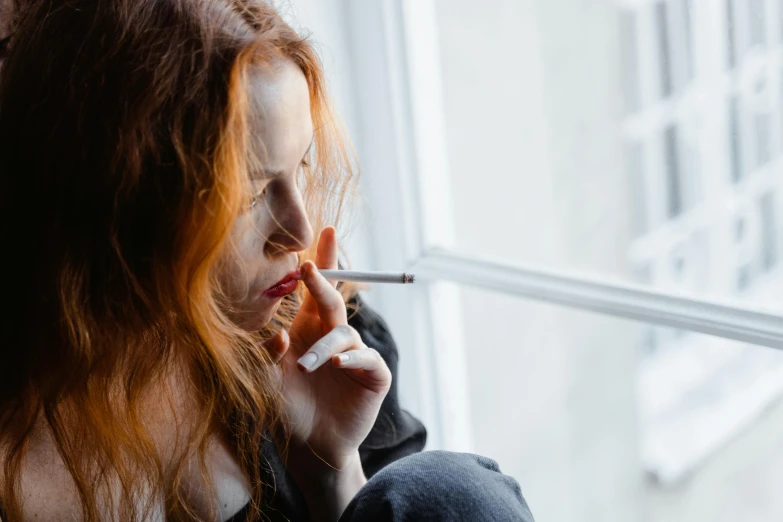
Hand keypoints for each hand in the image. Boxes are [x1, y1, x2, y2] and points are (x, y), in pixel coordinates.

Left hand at [263, 227, 391, 469]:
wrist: (312, 447)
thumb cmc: (289, 408)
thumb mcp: (270, 382)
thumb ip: (269, 357)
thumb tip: (280, 334)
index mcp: (309, 329)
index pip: (316, 290)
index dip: (322, 260)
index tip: (324, 229)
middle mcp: (333, 336)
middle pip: (333, 299)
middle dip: (324, 281)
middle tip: (311, 268)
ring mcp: (355, 354)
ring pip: (344, 334)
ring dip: (325, 346)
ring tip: (309, 366)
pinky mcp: (374, 375)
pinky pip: (366, 359)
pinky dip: (353, 359)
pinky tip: (337, 364)